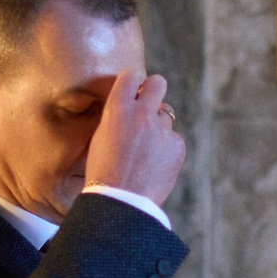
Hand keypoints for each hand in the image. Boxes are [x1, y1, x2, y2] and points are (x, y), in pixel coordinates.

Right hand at [84, 69, 185, 204]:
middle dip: (154, 90)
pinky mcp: (177, 145)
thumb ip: (116, 118)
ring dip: (158, 127)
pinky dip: (167, 148)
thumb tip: (128, 107)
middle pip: (158, 83)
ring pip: (165, 116)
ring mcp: (162, 129)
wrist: (121, 202)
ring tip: (145, 150)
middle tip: (148, 104)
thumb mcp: (99, 138)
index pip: (131, 75)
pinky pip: (173, 139)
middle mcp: (142, 113)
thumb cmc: (103, 173)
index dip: (133, 82)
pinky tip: (154, 164)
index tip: (133, 89)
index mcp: (117, 109)